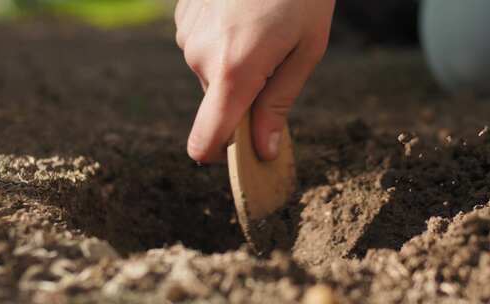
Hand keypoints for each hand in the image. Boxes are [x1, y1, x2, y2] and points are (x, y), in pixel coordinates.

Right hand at [175, 0, 334, 162]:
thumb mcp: (306, 49)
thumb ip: (280, 102)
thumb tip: (265, 150)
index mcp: (233, 70)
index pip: (206, 139)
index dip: (221, 155)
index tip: (246, 152)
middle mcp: (200, 56)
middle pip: (218, 103)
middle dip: (245, 94)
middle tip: (277, 60)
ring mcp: (187, 33)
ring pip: (211, 73)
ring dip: (235, 65)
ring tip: (262, 27)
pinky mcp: (182, 15)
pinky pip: (203, 46)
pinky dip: (223, 41)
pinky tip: (244, 14)